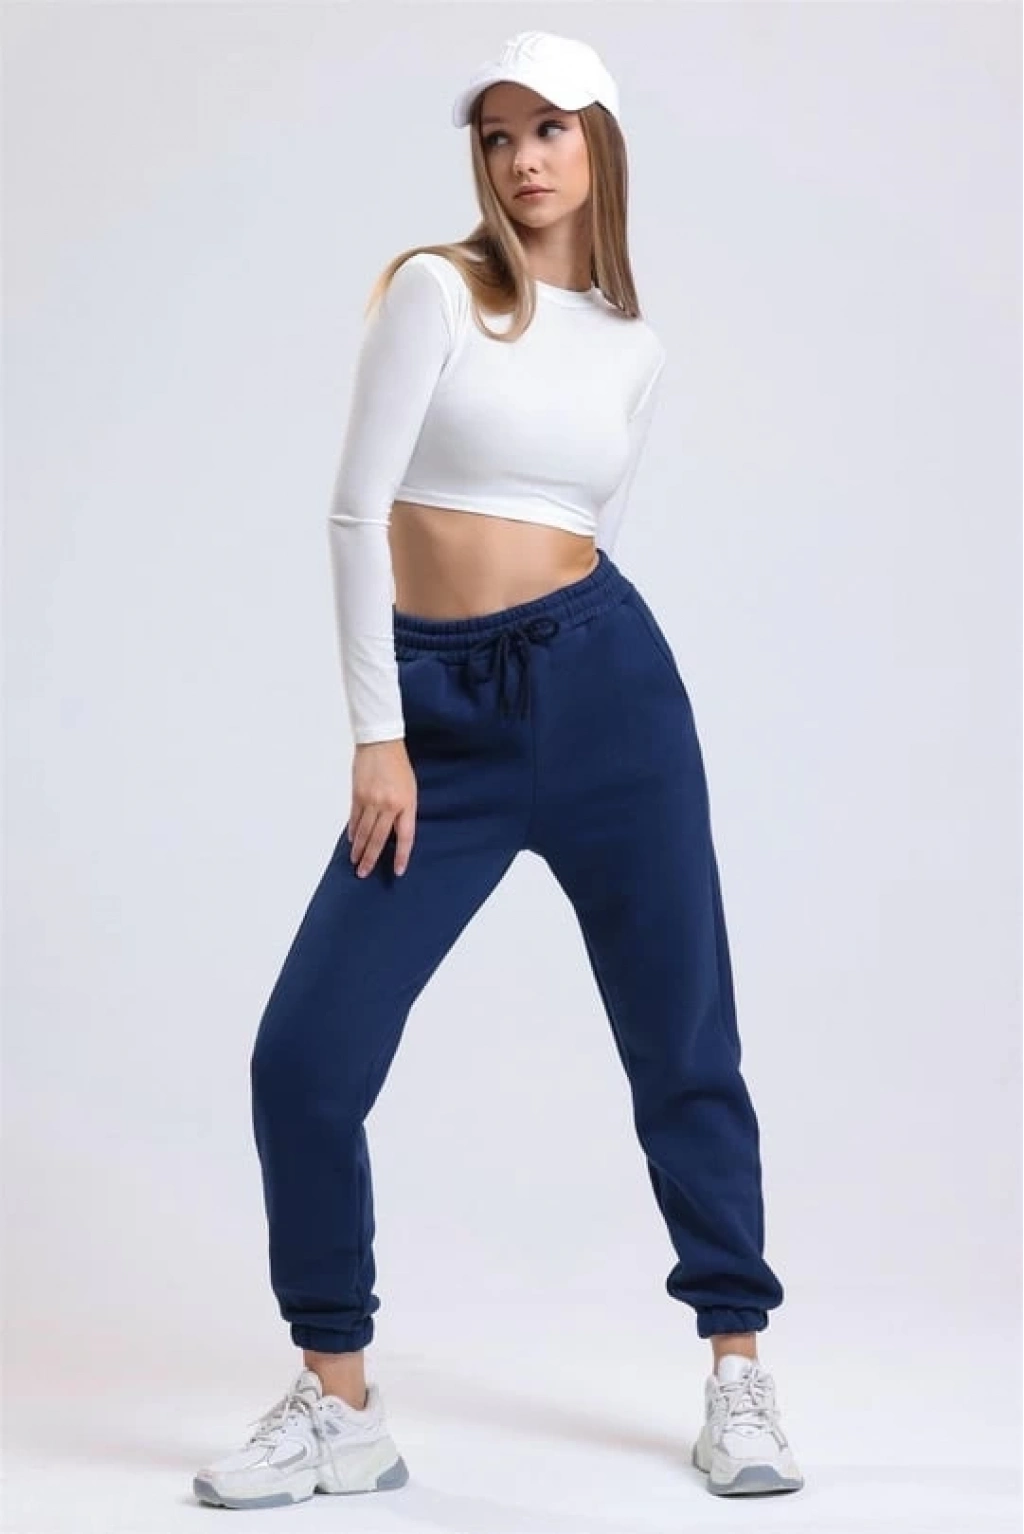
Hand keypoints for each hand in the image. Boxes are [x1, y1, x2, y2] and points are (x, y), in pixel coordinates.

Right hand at [348, 739, 416, 877]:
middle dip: (370, 858)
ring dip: (358, 849)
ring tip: (355, 861)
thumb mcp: (410, 789)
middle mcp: (388, 805)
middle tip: (364, 873)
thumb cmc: (399, 765)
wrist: (381, 743)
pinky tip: (352, 840)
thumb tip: (394, 832)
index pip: (405, 837)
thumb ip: (403, 811)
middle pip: (378, 839)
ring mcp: (370, 800)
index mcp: (406, 804)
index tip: (398, 870)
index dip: (401, 855)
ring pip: (363, 832)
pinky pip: (354, 818)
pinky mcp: (357, 795)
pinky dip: (353, 831)